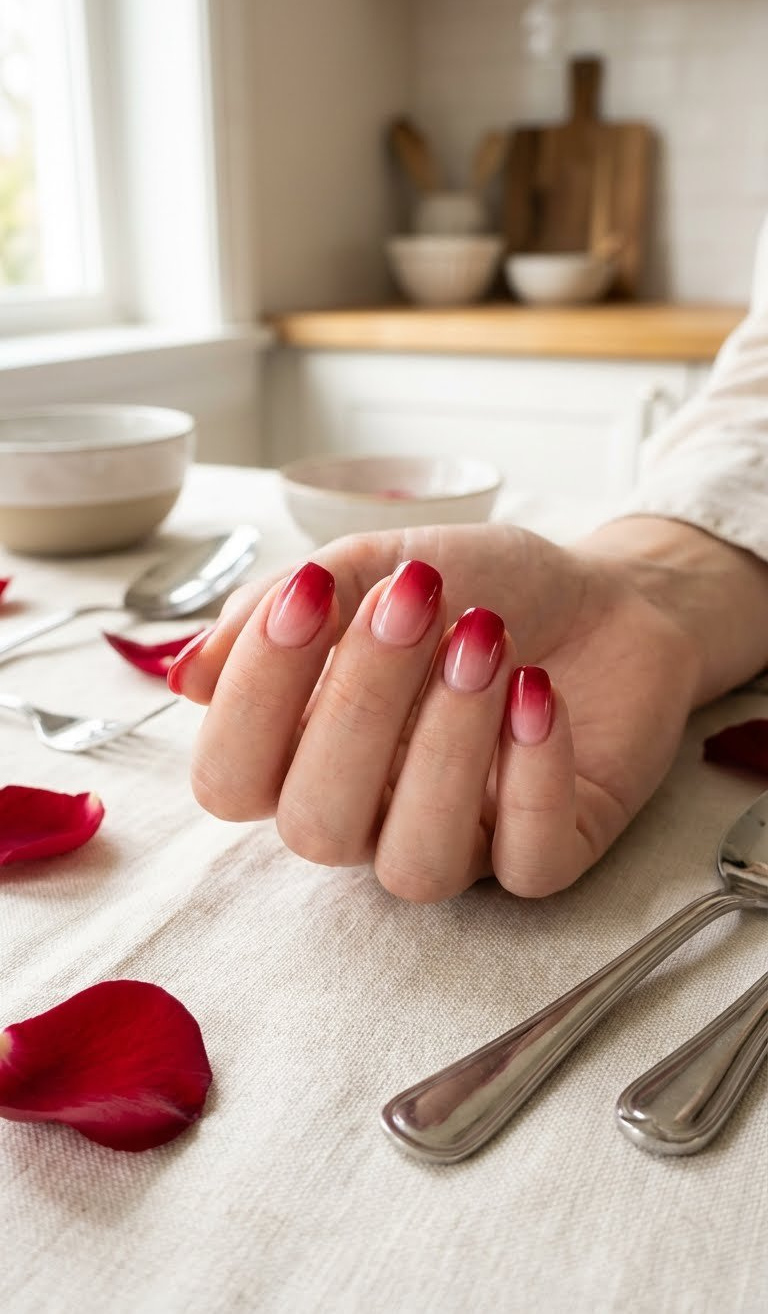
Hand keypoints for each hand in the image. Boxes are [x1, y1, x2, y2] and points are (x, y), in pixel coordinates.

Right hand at [170, 521, 702, 901]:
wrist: (606, 596)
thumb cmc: (481, 586)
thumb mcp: (377, 564)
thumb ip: (283, 609)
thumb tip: (187, 673)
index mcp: (305, 754)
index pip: (229, 779)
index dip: (253, 698)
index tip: (308, 593)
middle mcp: (368, 816)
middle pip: (314, 827)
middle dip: (360, 707)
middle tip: (419, 600)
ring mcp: (457, 845)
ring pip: (415, 864)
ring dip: (446, 747)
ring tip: (486, 641)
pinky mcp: (546, 857)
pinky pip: (525, 864)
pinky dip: (531, 775)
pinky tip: (540, 693)